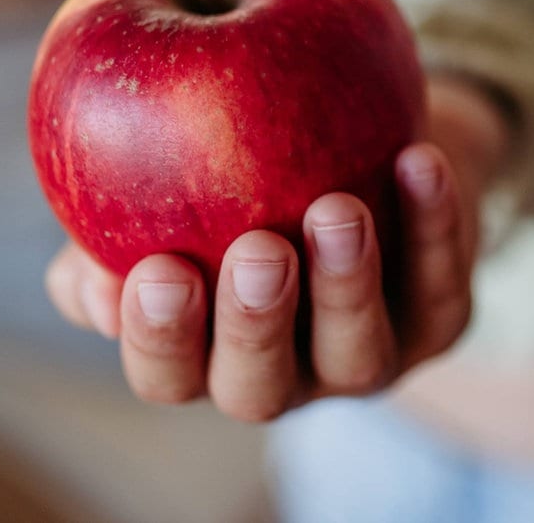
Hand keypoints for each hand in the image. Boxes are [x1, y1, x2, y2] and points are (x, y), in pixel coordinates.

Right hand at [44, 78, 509, 421]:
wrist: (369, 148)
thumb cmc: (246, 179)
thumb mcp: (174, 200)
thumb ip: (112, 238)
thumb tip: (93, 275)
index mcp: (208, 357)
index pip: (169, 376)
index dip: (160, 338)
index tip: (155, 268)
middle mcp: (288, 375)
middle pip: (262, 385)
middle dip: (256, 323)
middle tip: (258, 250)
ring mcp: (369, 357)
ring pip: (358, 349)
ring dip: (347, 283)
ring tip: (338, 209)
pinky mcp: (441, 320)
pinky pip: (441, 281)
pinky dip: (434, 224)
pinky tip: (418, 163)